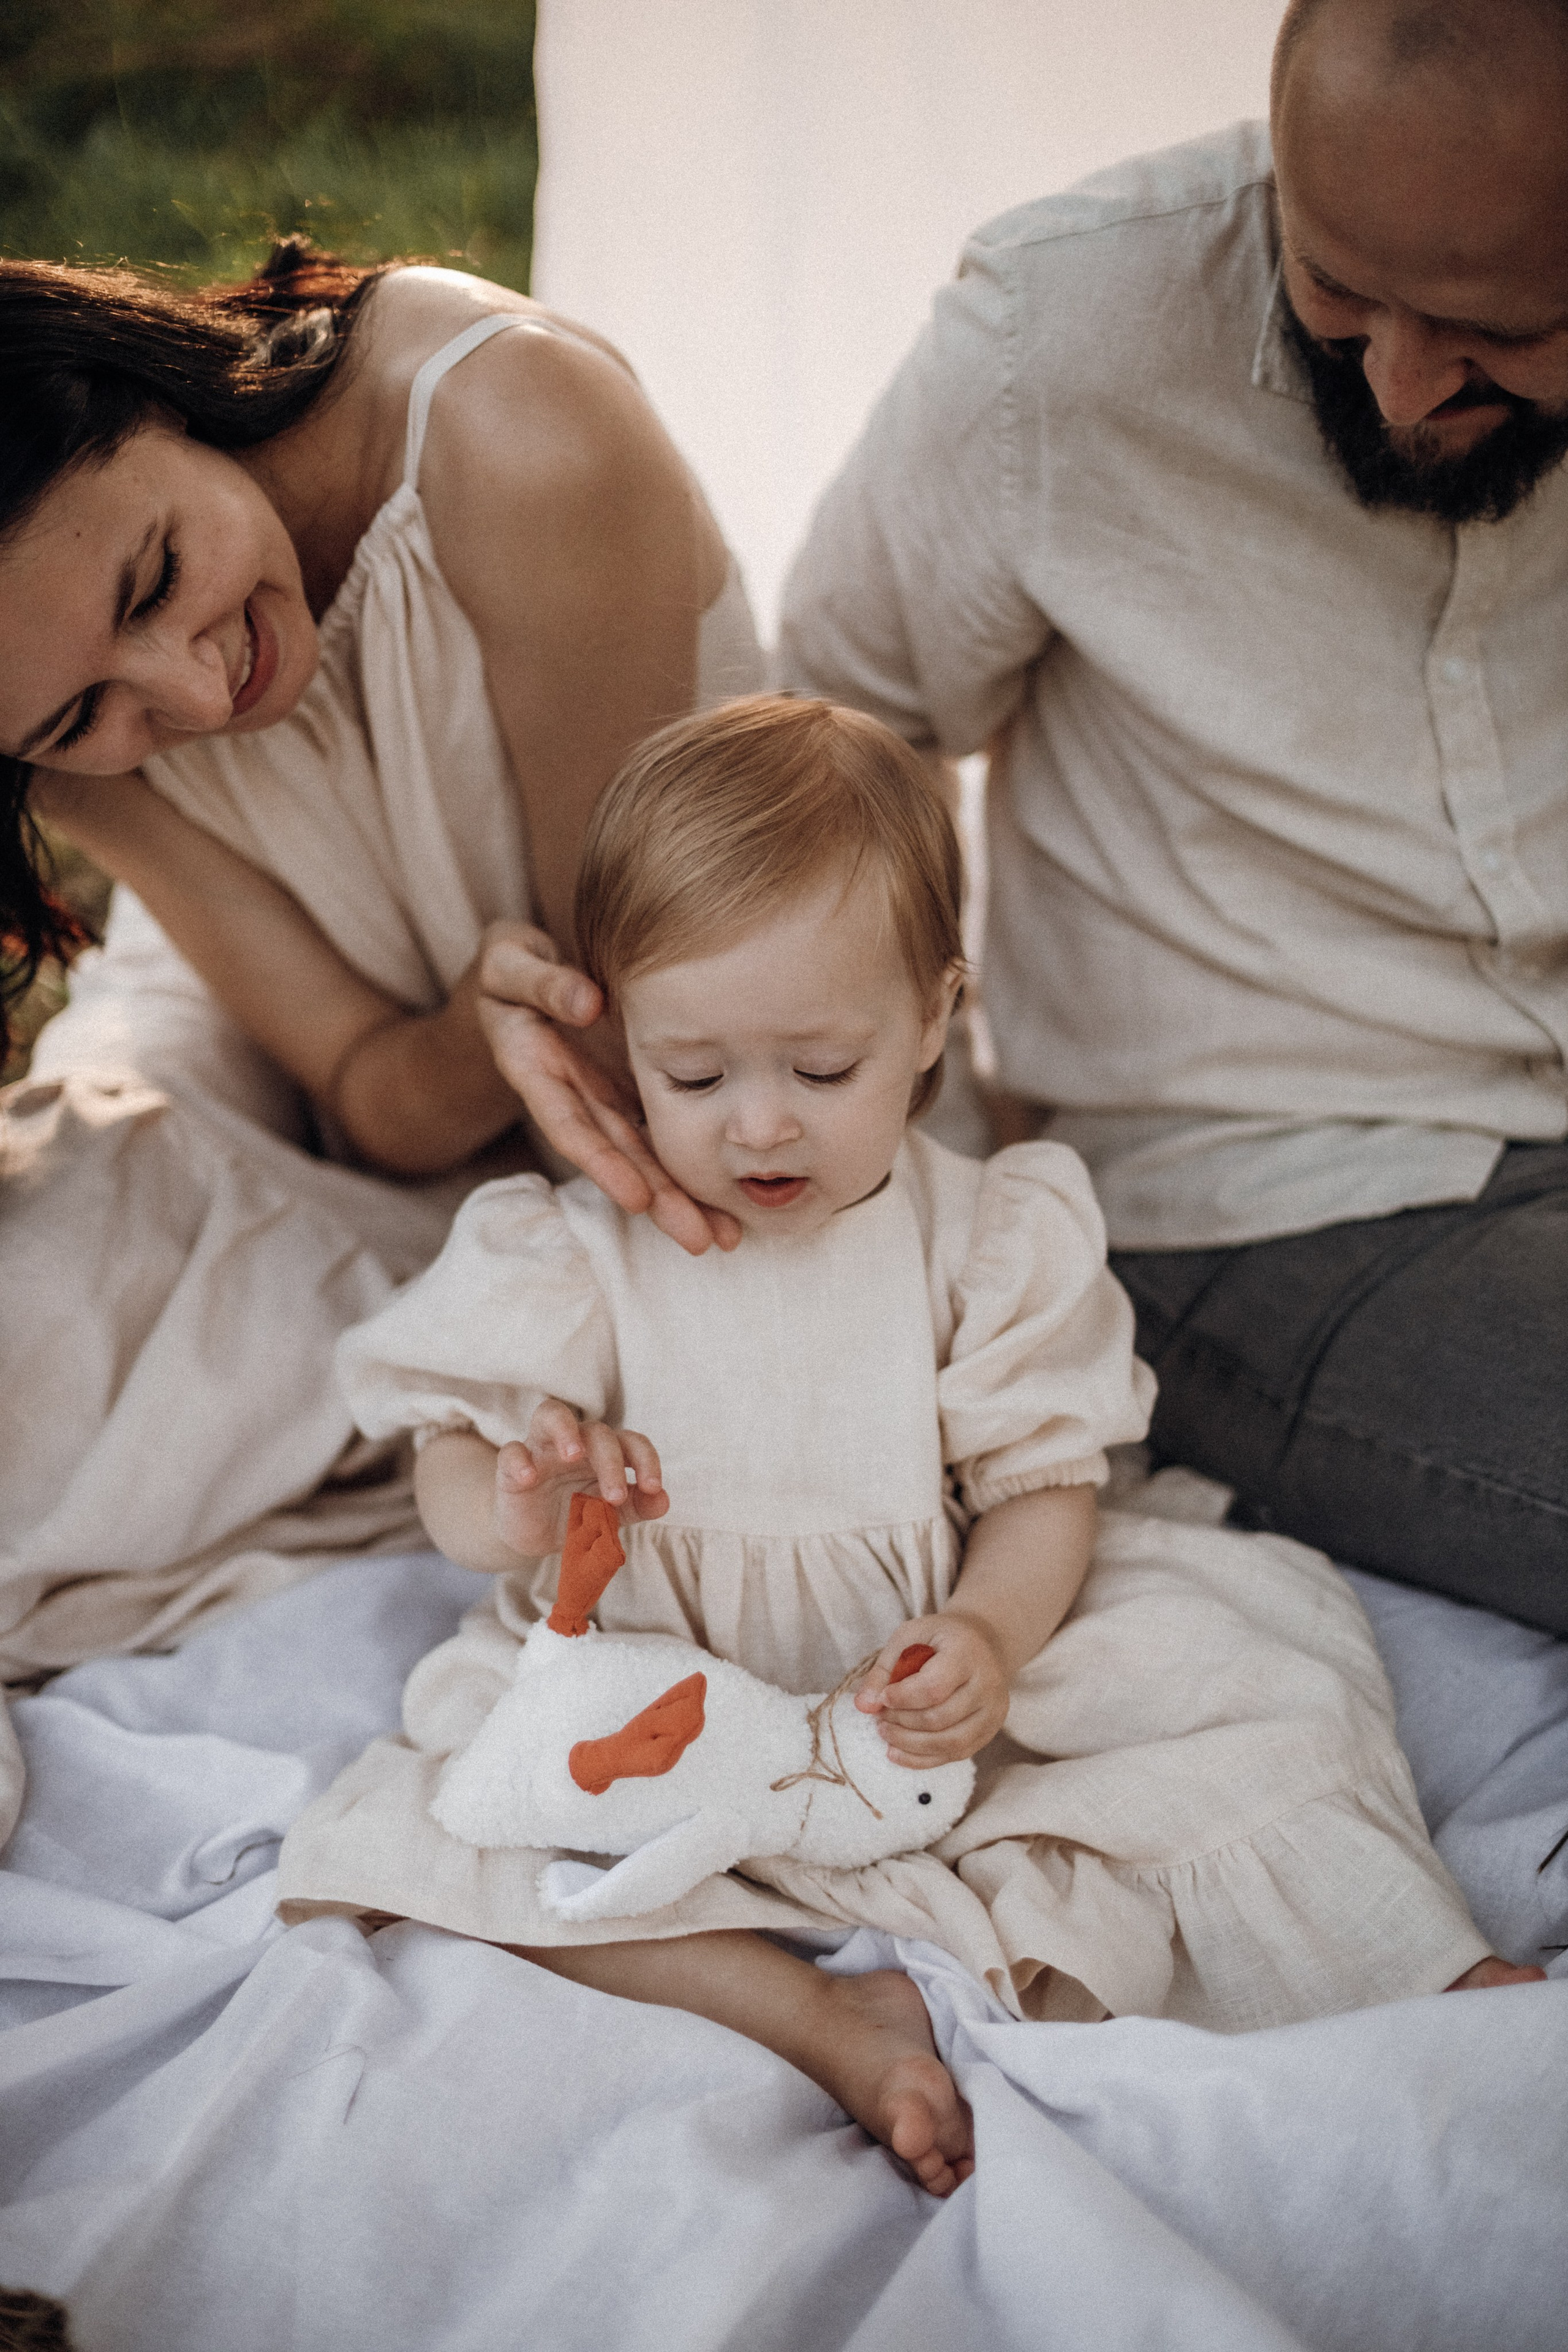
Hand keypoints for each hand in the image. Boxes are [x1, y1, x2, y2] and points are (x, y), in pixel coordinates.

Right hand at [473, 921, 741, 1256]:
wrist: (519, 973)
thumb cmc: (510, 966)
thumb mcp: (508, 960)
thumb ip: (541, 982)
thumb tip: (588, 1004)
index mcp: (536, 1067)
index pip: (568, 1121)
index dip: (601, 1161)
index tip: (635, 1198)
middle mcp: (573, 1094)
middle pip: (615, 1153)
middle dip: (655, 1199)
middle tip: (699, 1239)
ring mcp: (604, 1097)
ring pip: (643, 1154)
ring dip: (679, 1198)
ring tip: (725, 1237)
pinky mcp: (630, 1091)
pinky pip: (660, 1133)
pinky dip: (689, 1168)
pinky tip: (727, 1203)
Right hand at [493, 1397, 669, 1557]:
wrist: (534, 1536)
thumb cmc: (578, 1515)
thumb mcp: (611, 1516)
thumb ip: (638, 1506)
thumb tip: (663, 1500)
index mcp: (605, 1452)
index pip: (631, 1442)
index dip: (646, 1459)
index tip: (652, 1487)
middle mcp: (576, 1443)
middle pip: (597, 1431)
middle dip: (610, 1461)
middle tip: (615, 1496)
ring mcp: (541, 1450)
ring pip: (551, 1414)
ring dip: (564, 1430)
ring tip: (573, 1454)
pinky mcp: (511, 1466)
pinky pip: (512, 1450)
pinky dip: (519, 1460)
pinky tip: (529, 1477)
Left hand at [853, 1614, 1009, 1765]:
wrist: (985, 1643)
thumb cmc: (940, 1638)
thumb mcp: (909, 1637)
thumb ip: (884, 1669)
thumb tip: (864, 1705)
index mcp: (967, 1653)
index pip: (933, 1687)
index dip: (902, 1698)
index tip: (882, 1697)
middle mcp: (987, 1684)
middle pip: (939, 1719)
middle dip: (901, 1722)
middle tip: (879, 1716)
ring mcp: (993, 1711)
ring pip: (950, 1743)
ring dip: (909, 1744)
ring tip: (885, 1732)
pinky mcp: (989, 1731)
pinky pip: (956, 1755)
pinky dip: (922, 1759)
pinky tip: (897, 1751)